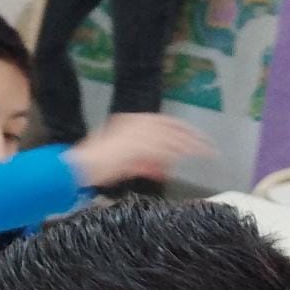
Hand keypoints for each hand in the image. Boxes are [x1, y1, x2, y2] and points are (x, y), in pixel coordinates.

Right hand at [65, 113, 212, 188]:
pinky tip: (187, 157)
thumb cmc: (97, 166)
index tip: (197, 138)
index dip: (182, 130)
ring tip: (205, 153)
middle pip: (171, 127)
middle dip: (191, 137)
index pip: (164, 122)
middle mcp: (135, 123)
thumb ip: (146, 163)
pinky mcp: (136, 145)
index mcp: (131, 121)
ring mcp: (136, 133)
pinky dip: (175, 153)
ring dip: (189, 145)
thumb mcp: (126, 163)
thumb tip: (163, 168)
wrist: (80, 167)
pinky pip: (162, 148)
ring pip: (171, 137)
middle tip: (208, 147)